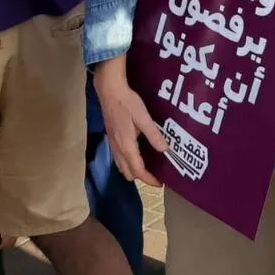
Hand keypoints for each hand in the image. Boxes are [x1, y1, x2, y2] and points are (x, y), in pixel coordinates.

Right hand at [94, 56, 166, 187]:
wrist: (109, 90)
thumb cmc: (127, 102)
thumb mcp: (143, 117)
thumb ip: (153, 135)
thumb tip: (165, 150)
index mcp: (126, 145)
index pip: (138, 170)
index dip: (149, 179)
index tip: (160, 183)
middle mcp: (117, 148)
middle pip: (128, 172)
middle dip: (141, 177)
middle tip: (155, 174)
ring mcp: (112, 144)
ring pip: (121, 166)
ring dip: (133, 170)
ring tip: (147, 167)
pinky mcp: (111, 138)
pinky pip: (118, 158)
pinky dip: (127, 163)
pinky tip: (136, 154)